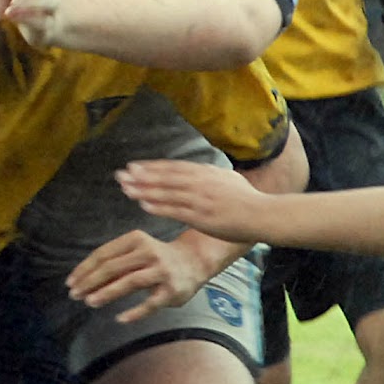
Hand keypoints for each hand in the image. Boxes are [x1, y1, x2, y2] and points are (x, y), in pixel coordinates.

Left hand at [66, 230, 216, 320]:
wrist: (194, 261)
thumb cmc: (156, 256)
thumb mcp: (136, 249)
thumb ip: (116, 260)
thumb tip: (84, 278)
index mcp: (135, 239)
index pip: (103, 254)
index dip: (84, 269)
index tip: (70, 282)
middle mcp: (148, 252)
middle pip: (113, 267)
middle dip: (90, 281)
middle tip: (74, 294)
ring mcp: (161, 271)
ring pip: (130, 282)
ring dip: (107, 293)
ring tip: (90, 302)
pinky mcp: (171, 291)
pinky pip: (151, 304)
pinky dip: (135, 312)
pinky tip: (120, 318)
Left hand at [115, 160, 269, 242]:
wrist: (263, 215)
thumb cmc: (248, 199)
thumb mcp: (227, 178)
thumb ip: (209, 174)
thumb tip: (198, 170)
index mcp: (205, 172)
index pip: (172, 167)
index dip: (151, 167)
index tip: (133, 166)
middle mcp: (199, 183)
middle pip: (164, 177)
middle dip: (141, 175)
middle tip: (120, 175)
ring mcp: (199, 199)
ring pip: (166, 192)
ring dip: (144, 190)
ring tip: (125, 189)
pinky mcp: (201, 217)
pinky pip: (174, 210)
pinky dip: (157, 206)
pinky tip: (142, 204)